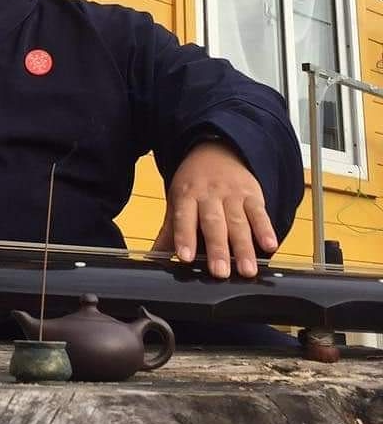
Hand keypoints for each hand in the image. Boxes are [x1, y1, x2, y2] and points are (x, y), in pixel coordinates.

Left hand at [151, 142, 277, 278]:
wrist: (216, 151)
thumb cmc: (193, 184)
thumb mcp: (177, 201)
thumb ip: (169, 231)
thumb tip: (154, 258)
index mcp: (186, 195)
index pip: (184, 217)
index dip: (184, 237)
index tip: (185, 257)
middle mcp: (209, 195)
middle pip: (213, 223)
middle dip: (217, 248)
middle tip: (220, 272)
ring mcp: (232, 194)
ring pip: (238, 222)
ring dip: (243, 248)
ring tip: (247, 270)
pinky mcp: (253, 195)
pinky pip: (259, 213)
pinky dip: (266, 230)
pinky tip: (270, 246)